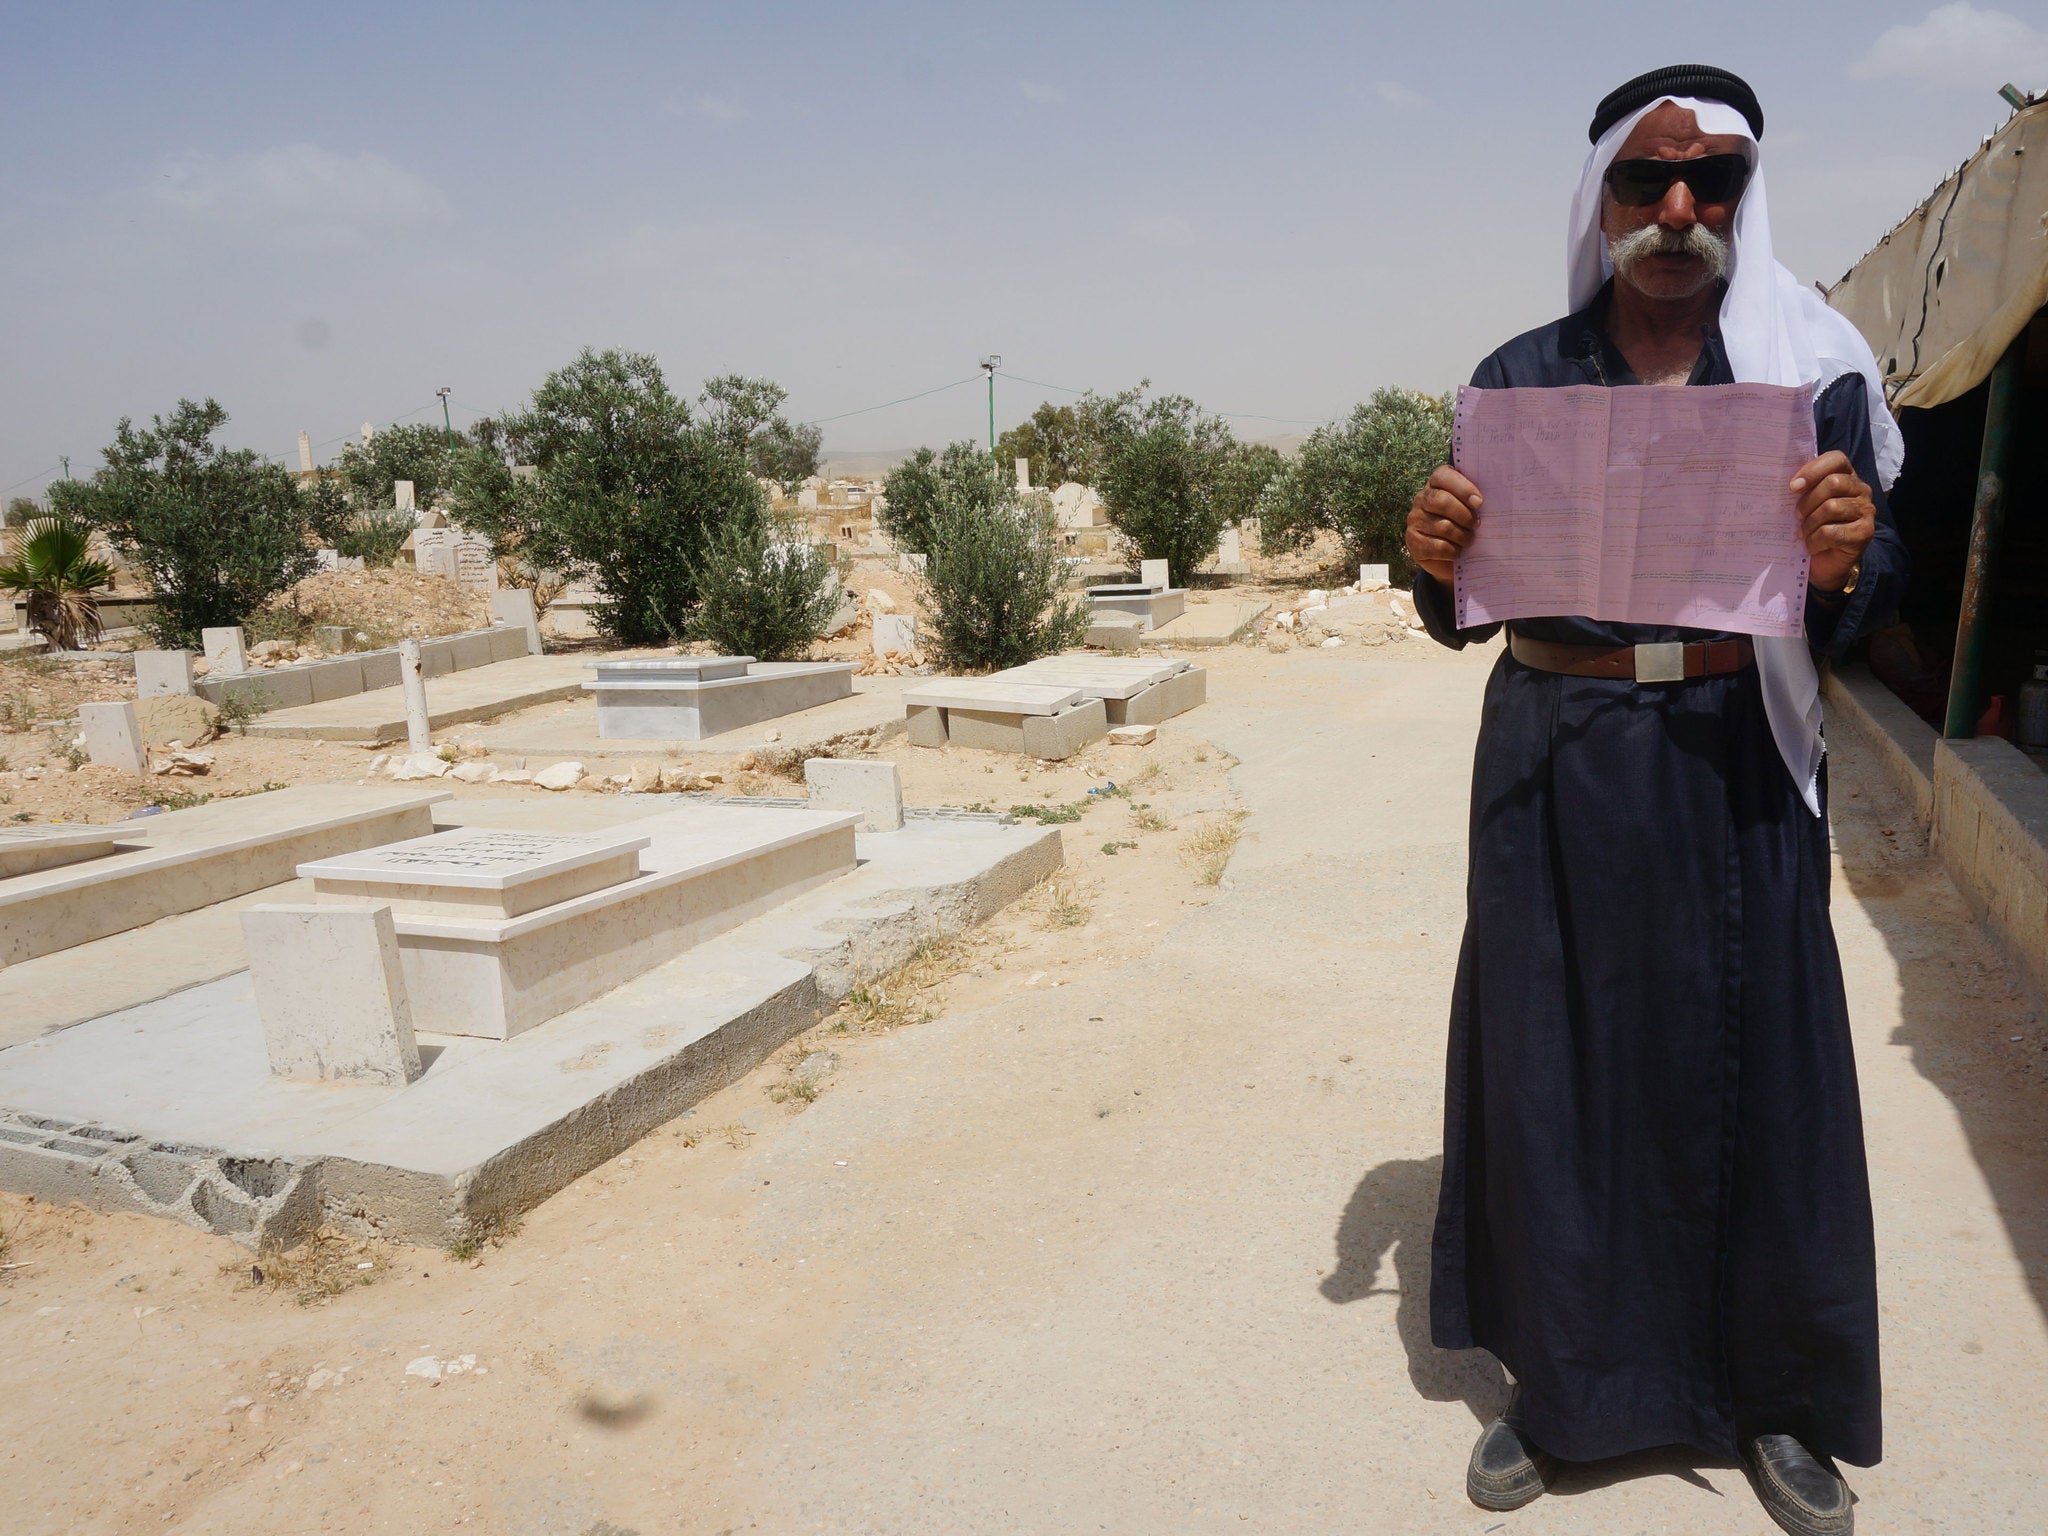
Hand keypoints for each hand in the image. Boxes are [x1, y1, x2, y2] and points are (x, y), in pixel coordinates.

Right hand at [1406, 466, 1482, 586]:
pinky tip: (1457, 552)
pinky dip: (1453, 551)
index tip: (1479, 502)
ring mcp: (1415, 520)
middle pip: (1442, 501)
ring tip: (1469, 540)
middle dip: (1465, 515)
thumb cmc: (1466, 525)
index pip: (1443, 476)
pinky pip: (1437, 547)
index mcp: (1437, 484)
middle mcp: (1422, 499)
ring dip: (1462, 536)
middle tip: (1477, 524)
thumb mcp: (1472, 509)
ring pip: (1442, 526)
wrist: (1449, 557)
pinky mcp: (1413, 542)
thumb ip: (1477, 499)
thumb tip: (1493, 500)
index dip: (1463, 488)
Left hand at [1790, 451, 1874, 592]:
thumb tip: (1788, 483)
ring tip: (1804, 534)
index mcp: (1847, 477)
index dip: (1813, 470)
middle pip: (1833, 483)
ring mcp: (1866, 511)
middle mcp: (1861, 490)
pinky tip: (1813, 546)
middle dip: (1808, 501)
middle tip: (1797, 517)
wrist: (1826, 564)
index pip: (1836, 459)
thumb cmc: (1813, 529)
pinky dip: (1815, 541)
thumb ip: (1803, 490)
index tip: (1793, 487)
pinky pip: (1832, 531)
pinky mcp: (1865, 532)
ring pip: (1832, 507)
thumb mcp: (1806, 505)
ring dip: (1810, 524)